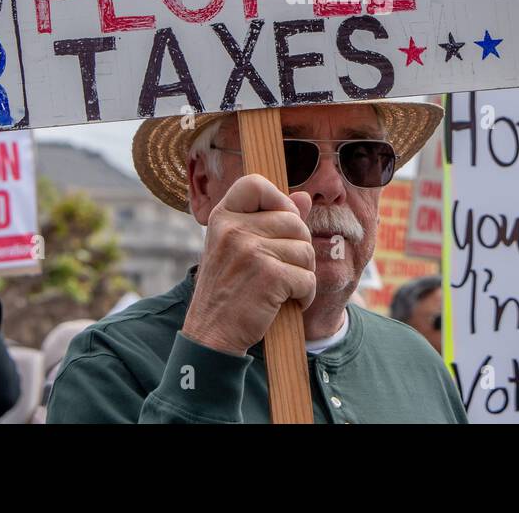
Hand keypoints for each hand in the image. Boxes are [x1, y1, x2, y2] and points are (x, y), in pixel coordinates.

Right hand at [181, 174, 314, 356]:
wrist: (211, 334)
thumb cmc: (228, 290)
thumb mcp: (238, 248)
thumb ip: (271, 220)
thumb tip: (304, 198)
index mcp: (223, 217)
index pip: (255, 183)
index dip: (277, 198)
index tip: (279, 223)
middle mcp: (234, 229)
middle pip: (294, 221)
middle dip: (298, 247)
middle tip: (284, 269)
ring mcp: (250, 251)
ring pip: (305, 250)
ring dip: (303, 274)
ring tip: (283, 288)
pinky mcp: (269, 276)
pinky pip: (308, 277)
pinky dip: (305, 295)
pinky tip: (288, 303)